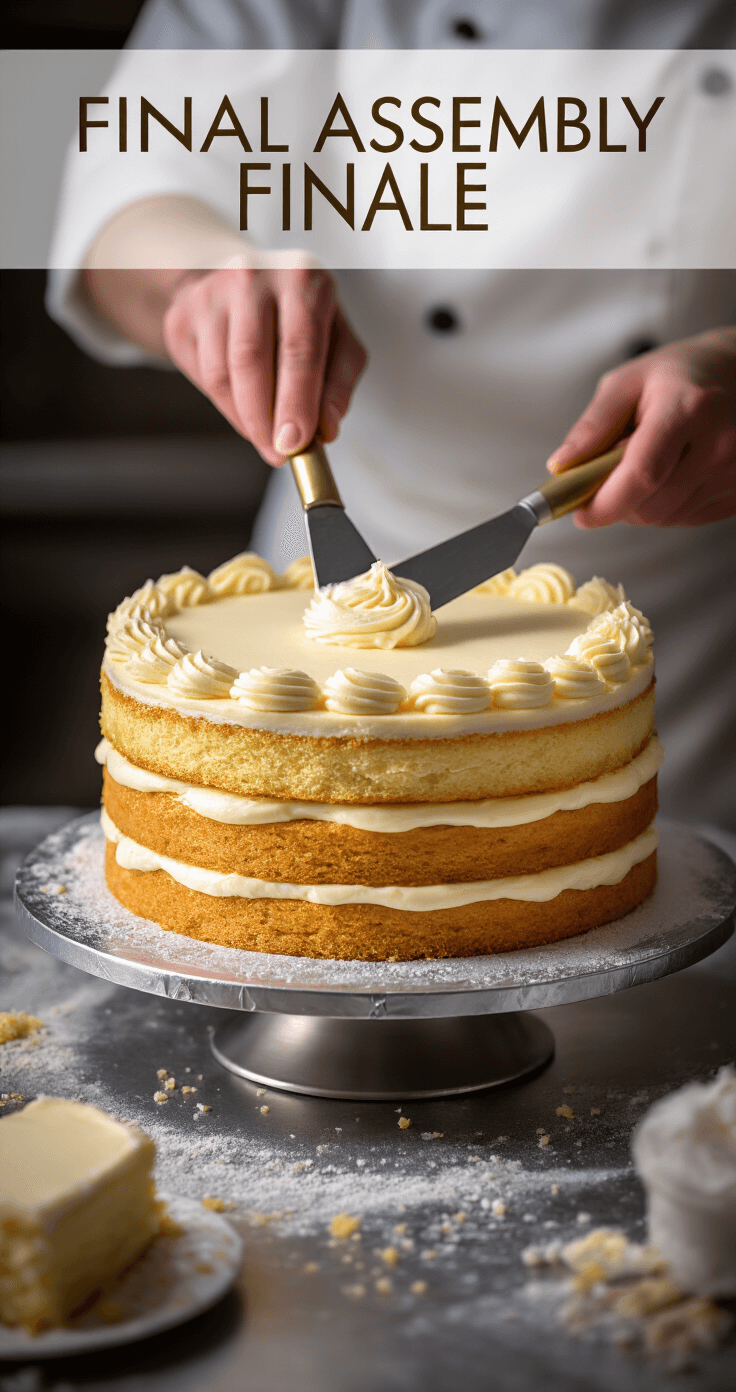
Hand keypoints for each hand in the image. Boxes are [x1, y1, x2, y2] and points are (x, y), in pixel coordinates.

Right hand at [162, 263, 366, 465]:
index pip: (298, 348)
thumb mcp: (337, 338)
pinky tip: (243, 407)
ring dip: (244, 418)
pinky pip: (202, 377)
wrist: (245, 283)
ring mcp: (209, 294)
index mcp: (301, 278)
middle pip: (251, 361)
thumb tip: (326, 427)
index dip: (296, 402)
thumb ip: (340, 382)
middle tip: (277, 452)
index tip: (296, 443)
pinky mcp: (182, 317)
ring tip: (265, 434)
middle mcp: (252, 277)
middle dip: (264, 419)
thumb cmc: (298, 315)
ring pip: (221, 375)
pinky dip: (225, 405)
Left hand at [546, 329, 735, 526]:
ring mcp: (734, 471)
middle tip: (613, 474)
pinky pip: (689, 518)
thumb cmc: (680, 375)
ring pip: (667, 518)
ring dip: (643, 503)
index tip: (582, 512)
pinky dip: (668, 505)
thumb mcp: (628, 382)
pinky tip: (673, 472)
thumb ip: (593, 425)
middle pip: (652, 506)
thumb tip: (562, 466)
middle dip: (620, 502)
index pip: (641, 475)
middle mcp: (718, 443)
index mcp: (686, 409)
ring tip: (650, 463)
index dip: (605, 504)